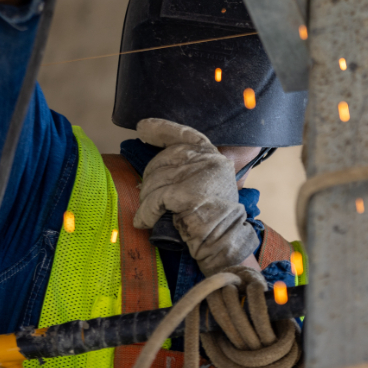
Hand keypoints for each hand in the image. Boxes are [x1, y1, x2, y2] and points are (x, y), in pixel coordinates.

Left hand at [133, 119, 259, 274]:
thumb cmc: (214, 218)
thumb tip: (154, 169)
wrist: (224, 239)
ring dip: (147, 200)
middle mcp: (207, 160)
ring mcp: (197, 175)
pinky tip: (144, 220)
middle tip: (149, 200)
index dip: (161, 129)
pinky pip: (155, 199)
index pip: (184, 135)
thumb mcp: (207, 184)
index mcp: (213, 156)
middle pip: (163, 160)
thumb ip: (189, 170)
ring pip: (155, 180)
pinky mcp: (186, 193)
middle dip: (150, 180)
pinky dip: (146, 212)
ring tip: (150, 214)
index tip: (143, 128)